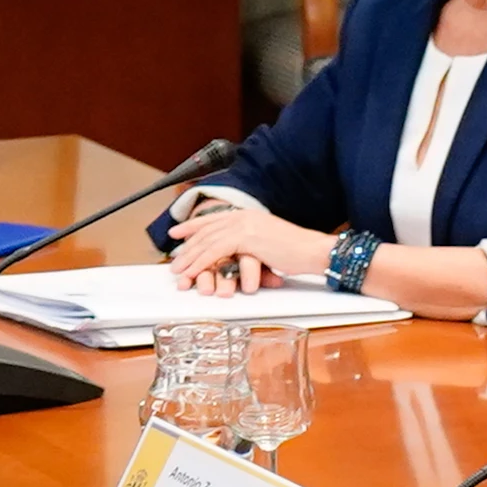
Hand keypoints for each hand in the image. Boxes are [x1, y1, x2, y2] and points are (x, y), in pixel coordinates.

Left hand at [165, 211, 325, 295]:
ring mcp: (245, 225)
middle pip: (207, 229)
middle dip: (187, 245)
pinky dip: (201, 262)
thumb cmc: (298, 253)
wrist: (313, 251)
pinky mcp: (247, 238)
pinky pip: (216, 250)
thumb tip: (238, 257)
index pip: (214, 218)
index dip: (192, 226)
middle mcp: (244, 216)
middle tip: (173, 260)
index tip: (177, 233)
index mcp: (249, 216)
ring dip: (190, 257)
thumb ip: (251, 246)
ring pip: (208, 240)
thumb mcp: (269, 245)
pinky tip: (193, 271)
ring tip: (179, 271)